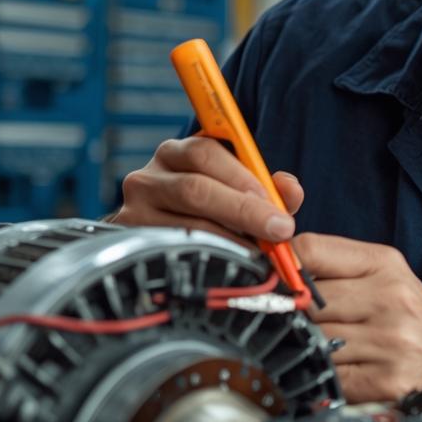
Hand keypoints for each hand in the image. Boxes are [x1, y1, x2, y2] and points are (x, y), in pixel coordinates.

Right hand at [110, 137, 303, 244]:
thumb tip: (291, 190)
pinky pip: (173, 254)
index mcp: (176, 153)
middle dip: (243, 211)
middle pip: (195, 189)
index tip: (272, 201)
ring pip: (186, 226)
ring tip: (262, 254)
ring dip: (231, 241)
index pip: (205, 152)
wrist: (157, 243)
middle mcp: (147, 178)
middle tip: (279, 231)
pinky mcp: (130, 246)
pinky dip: (208, 261)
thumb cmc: (208, 213)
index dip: (242, 177)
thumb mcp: (236, 192)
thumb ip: (268, 188)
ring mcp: (133, 213)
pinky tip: (232, 268)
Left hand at [294, 234, 421, 419]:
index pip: (310, 250)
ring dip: (309, 348)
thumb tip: (277, 268)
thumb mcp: (387, 279)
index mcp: (386, 265)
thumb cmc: (413, 323)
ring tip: (324, 348)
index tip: (275, 280)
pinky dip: (325, 375)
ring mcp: (389, 340)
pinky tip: (338, 371)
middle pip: (306, 300)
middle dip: (295, 315)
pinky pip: (329, 374)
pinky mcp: (385, 379)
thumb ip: (338, 269)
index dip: (282, 266)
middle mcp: (390, 298)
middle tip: (295, 323)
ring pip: (313, 339)